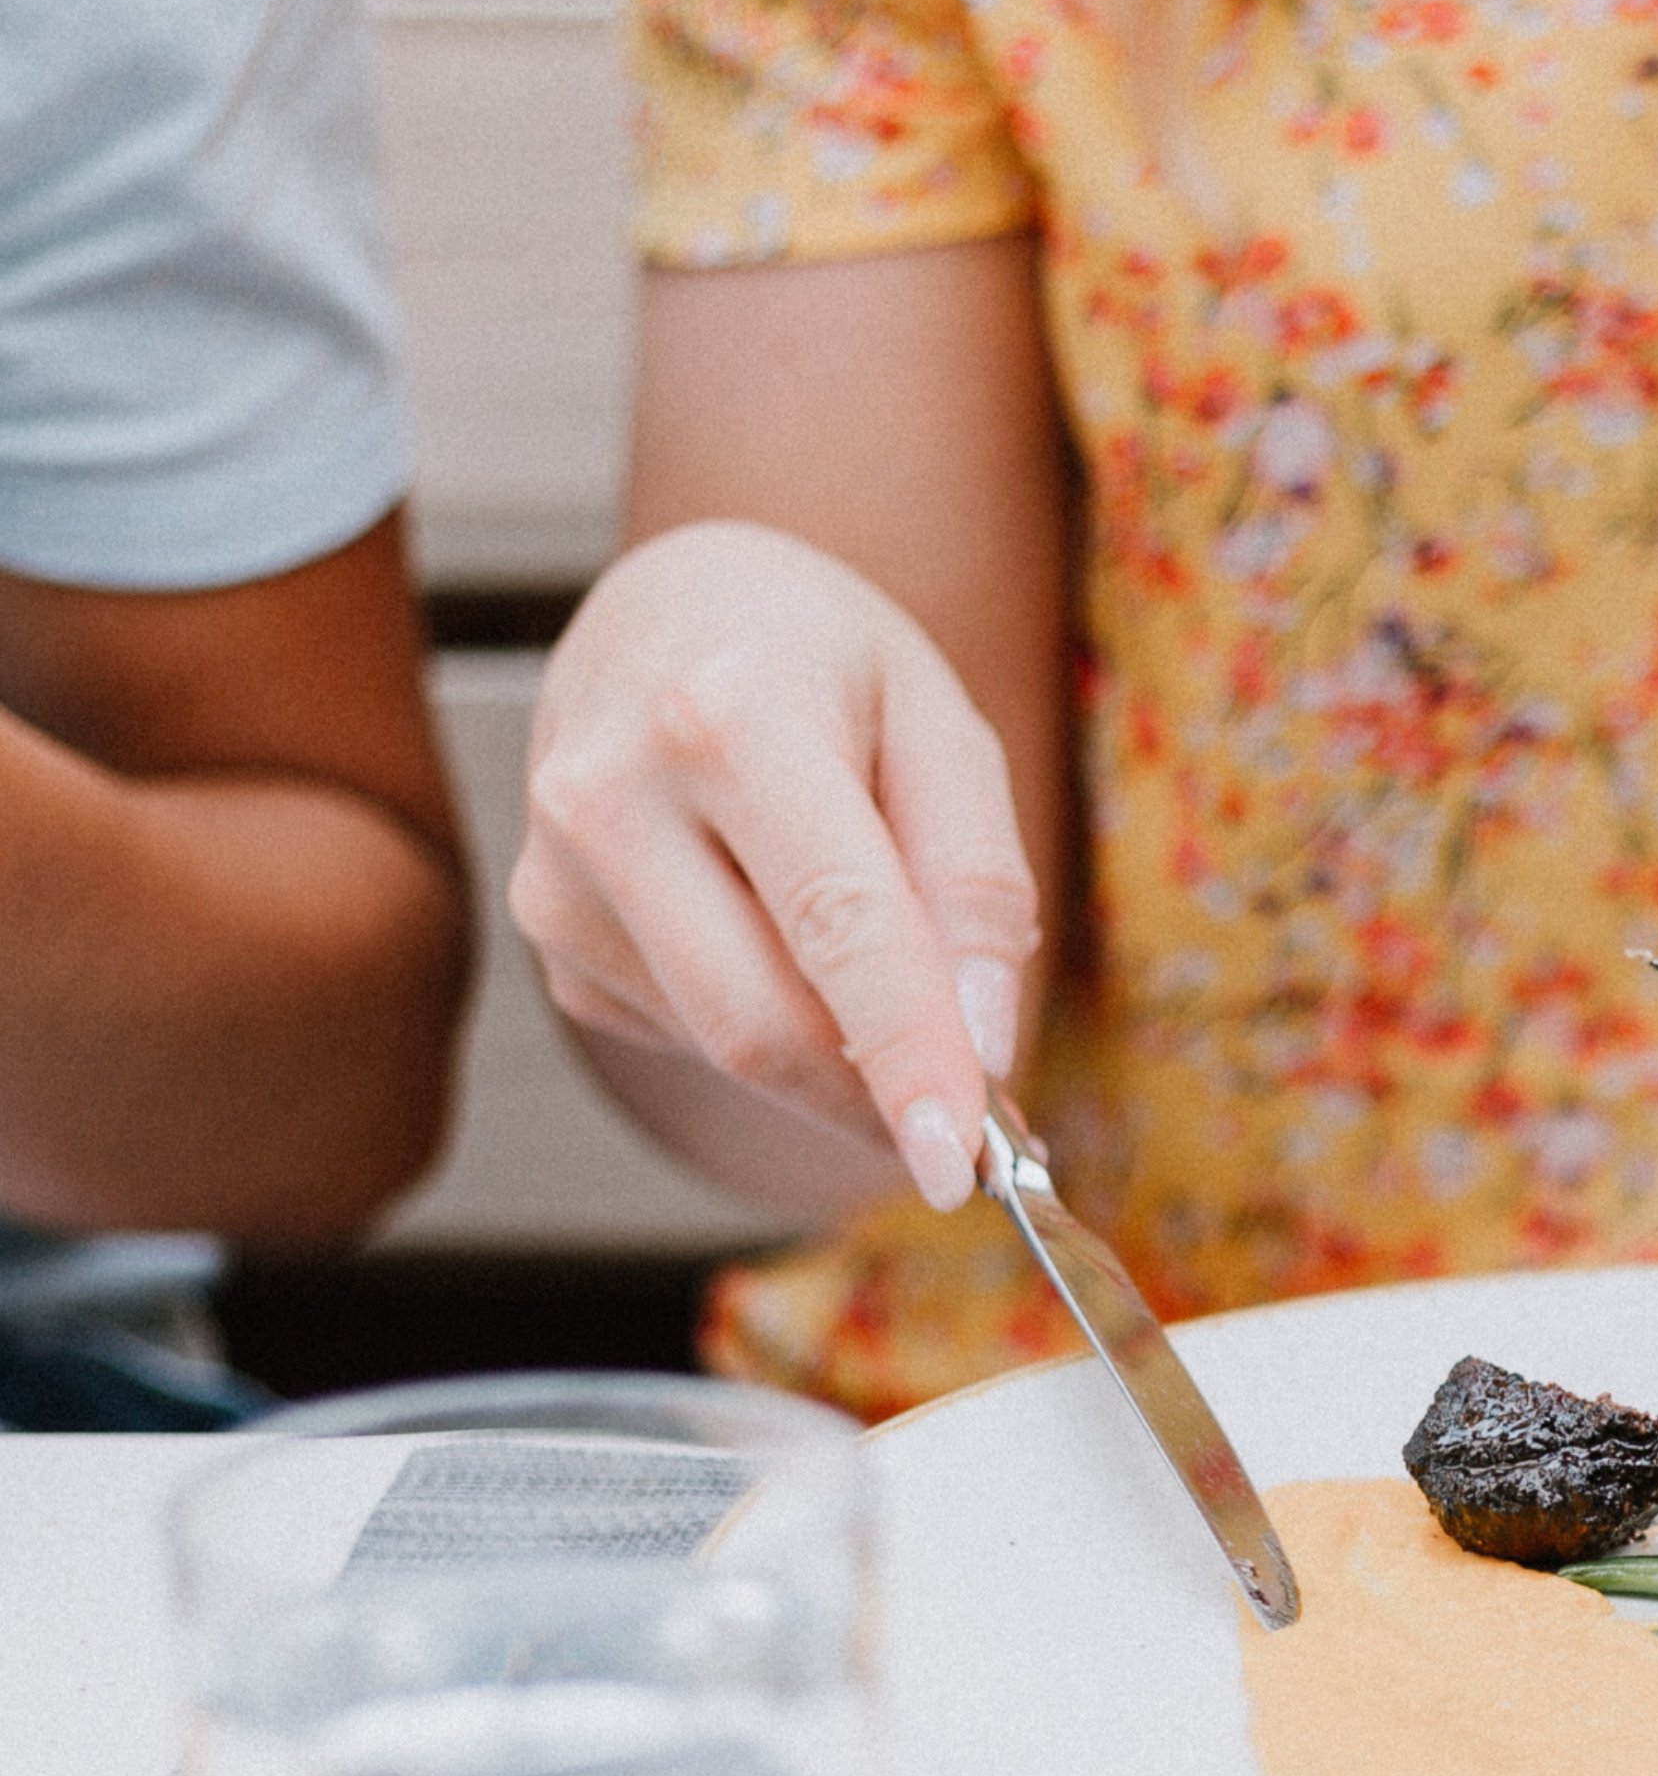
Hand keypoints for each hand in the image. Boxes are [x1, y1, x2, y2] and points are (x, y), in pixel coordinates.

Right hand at [511, 520, 1039, 1209]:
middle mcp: (611, 796)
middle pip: (764, 1022)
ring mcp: (559, 878)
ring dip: (836, 1063)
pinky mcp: (551, 941)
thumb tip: (988, 1045)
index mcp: (727, 717)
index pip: (835, 924)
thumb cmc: (826, 665)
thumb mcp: (943, 728)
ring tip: (887, 984)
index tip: (959, 1163)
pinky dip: (774, 1028)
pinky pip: (691, 1037)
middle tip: (978, 1126)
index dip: (904, 1056)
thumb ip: (979, 884)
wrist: (672, 613)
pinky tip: (782, 939)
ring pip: (729, 1048)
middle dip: (881, 1098)